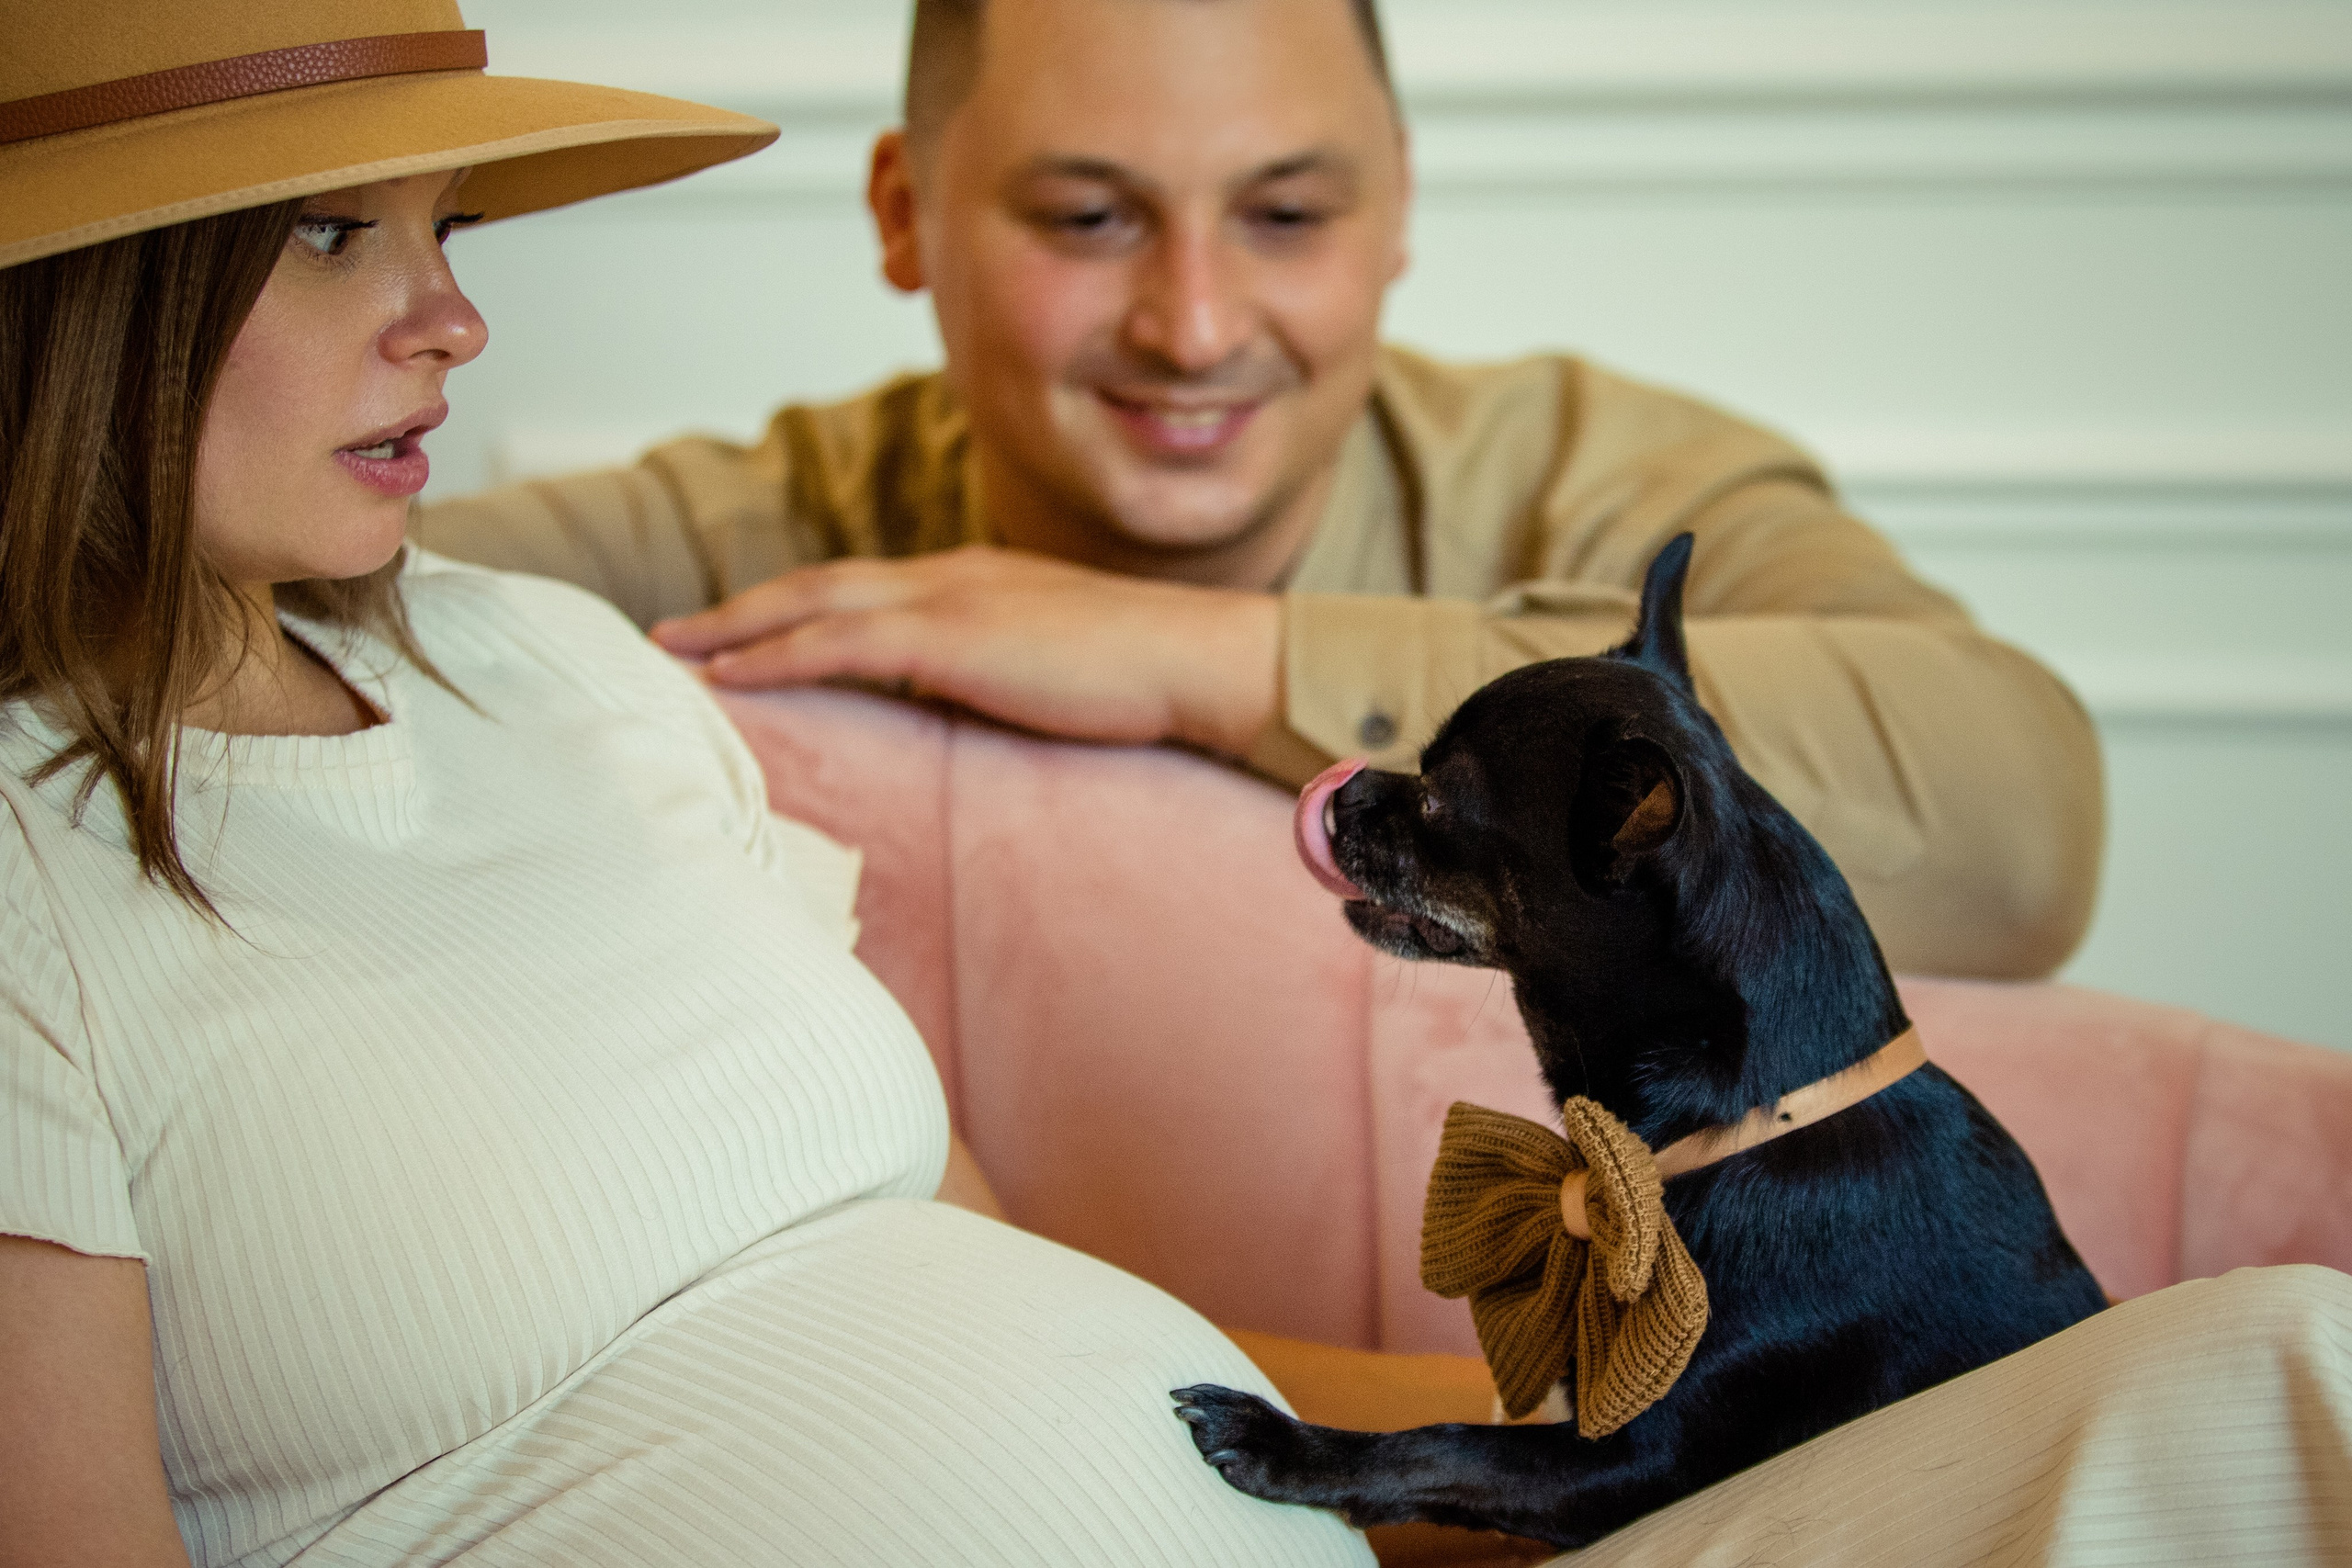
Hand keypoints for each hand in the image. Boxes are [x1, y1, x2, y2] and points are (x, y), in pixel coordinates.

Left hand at [650, 545, 1280, 755]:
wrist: (1198, 658)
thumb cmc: (1148, 679)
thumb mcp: (1057, 674)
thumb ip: (1003, 683)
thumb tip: (967, 720)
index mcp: (977, 582)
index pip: (866, 589)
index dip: (798, 609)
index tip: (746, 634)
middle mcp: (950, 575)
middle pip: (818, 583)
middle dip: (740, 609)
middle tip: (673, 636)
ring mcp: (948, 598)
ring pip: (811, 602)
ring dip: (735, 628)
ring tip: (675, 656)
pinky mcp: (949, 636)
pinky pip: (836, 641)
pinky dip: (772, 655)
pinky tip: (726, 677)